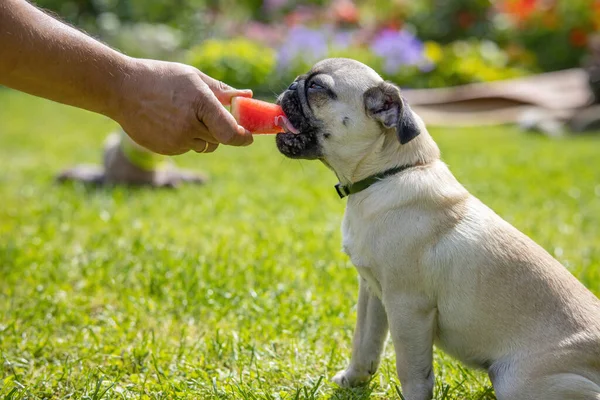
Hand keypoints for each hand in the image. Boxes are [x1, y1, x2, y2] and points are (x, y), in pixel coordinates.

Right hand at [112, 58, 253, 154]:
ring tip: (186, 115)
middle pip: (220, 139)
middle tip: (213, 116)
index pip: (231, 132)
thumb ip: (222, 90)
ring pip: (205, 145)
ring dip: (204, 135)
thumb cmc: (161, 78)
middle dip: (222, 130)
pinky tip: (171, 122)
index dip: (243, 137)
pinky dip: (187, 139)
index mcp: (200, 103)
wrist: (121, 89)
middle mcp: (189, 125)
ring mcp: (176, 140)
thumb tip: (247, 96)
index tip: (249, 137)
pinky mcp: (167, 150)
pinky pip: (187, 148)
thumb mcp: (193, 77)